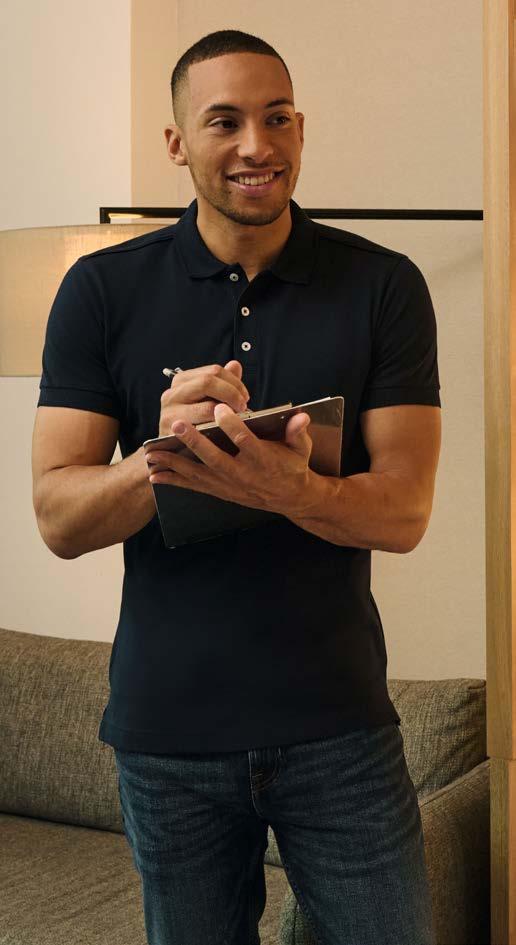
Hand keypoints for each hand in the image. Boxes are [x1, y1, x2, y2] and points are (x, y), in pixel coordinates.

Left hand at [146, 403, 316, 518]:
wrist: (290, 498)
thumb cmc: (293, 466)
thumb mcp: (301, 449)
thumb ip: (298, 432)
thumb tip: (302, 417)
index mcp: (263, 460)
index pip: (246, 441)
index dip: (233, 425)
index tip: (219, 407)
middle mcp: (243, 474)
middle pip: (215, 457)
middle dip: (195, 442)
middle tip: (176, 424)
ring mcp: (228, 484)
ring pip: (199, 473)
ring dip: (174, 463)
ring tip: (152, 452)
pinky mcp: (219, 490)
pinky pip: (193, 486)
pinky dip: (173, 481)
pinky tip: (154, 475)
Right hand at [158, 360, 249, 436]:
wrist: (171, 452)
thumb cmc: (194, 425)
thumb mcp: (207, 401)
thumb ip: (222, 383)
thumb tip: (235, 365)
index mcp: (182, 381)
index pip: (214, 371)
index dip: (235, 382)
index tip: (245, 396)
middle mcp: (172, 393)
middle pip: (209, 382)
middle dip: (232, 393)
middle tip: (243, 406)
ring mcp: (169, 412)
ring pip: (207, 406)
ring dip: (228, 413)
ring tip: (236, 420)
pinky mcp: (172, 432)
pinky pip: (202, 429)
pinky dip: (217, 429)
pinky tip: (225, 431)